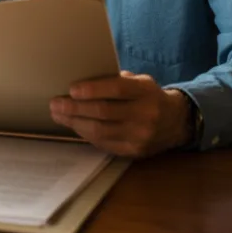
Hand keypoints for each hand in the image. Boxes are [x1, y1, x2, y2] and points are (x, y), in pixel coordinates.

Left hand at [49, 71, 193, 157]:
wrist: (176, 122)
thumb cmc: (148, 96)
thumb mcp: (139, 81)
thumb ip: (115, 80)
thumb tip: (81, 79)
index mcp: (146, 91)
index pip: (117, 90)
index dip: (93, 89)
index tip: (71, 89)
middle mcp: (145, 115)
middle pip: (104, 112)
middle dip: (75, 108)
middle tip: (55, 103)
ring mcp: (140, 136)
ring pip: (101, 131)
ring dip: (75, 122)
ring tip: (58, 114)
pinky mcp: (134, 152)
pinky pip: (104, 143)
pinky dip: (85, 134)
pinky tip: (74, 125)